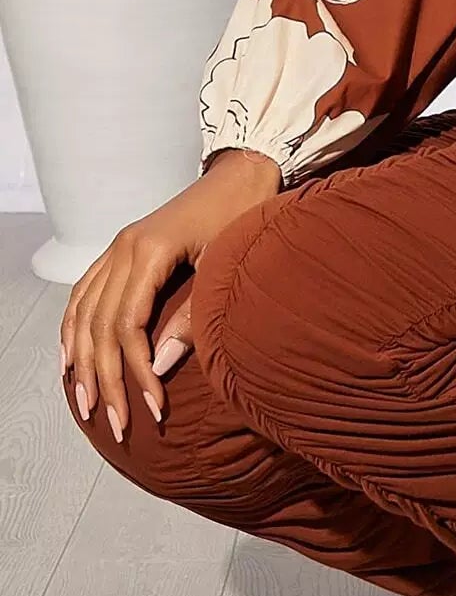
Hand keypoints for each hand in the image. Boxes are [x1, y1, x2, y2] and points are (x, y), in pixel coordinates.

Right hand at [59, 148, 280, 440]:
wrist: (244, 172)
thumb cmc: (243, 214)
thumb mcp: (224, 266)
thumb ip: (193, 317)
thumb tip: (161, 367)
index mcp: (148, 251)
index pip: (128, 326)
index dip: (136, 372)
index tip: (152, 408)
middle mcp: (123, 248)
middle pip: (100, 326)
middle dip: (106, 379)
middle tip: (118, 423)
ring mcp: (117, 247)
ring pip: (84, 312)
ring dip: (82, 361)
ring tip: (86, 404)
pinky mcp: (120, 250)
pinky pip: (84, 293)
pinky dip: (74, 328)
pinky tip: (71, 357)